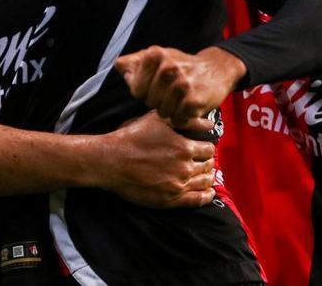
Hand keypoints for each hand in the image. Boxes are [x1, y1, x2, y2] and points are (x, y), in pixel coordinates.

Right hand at [98, 111, 215, 208]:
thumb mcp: (158, 120)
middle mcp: (185, 167)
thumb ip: (186, 121)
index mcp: (184, 147)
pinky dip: (206, 196)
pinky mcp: (170, 200)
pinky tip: (208, 193)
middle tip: (203, 162)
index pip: (209, 150)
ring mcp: (178, 186)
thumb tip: (209, 124)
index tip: (203, 149)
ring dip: (207, 177)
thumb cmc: (132, 138)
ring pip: (204, 182)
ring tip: (205, 175)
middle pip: (208, 166)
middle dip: (207, 163)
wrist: (112, 161)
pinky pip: (196, 200)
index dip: (207, 148)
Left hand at [114, 46, 245, 127]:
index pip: (135, 89)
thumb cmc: (182, 65)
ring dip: (171, 111)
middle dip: (158, 102)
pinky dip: (183, 119)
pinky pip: (177, 120)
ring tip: (181, 100)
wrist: (217, 69)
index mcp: (155, 54)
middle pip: (149, 102)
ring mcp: (181, 84)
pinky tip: (190, 108)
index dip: (145, 92)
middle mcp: (167, 67)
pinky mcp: (194, 100)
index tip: (157, 86)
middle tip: (172, 93)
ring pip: (162, 112)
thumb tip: (119, 66)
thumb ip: (135, 62)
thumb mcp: (159, 56)